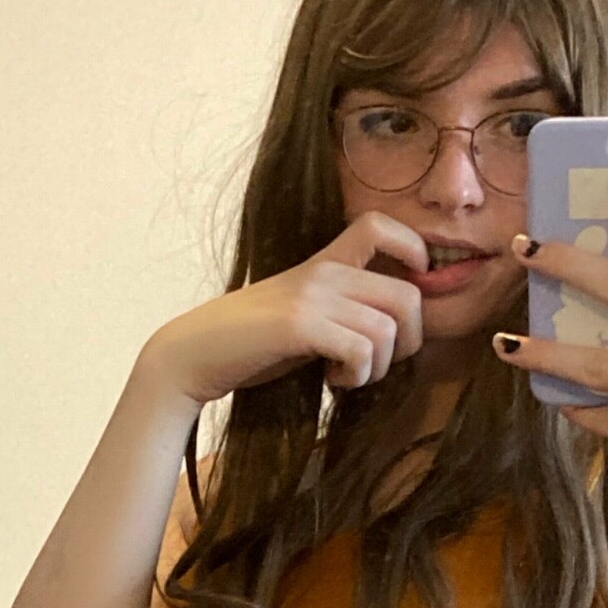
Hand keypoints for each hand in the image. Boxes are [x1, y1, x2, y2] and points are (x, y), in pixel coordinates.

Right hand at [139, 210, 428, 406]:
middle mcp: (324, 272)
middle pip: (408, 296)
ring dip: (376, 368)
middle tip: (375, 364)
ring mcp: (312, 296)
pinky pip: (361, 350)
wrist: (194, 354)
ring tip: (346, 377)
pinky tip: (333, 381)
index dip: (412, 249)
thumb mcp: (302, 318)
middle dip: (408, 341)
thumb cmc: (249, 345)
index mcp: (325, 264)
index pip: (381, 225)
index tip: (409, 288)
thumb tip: (391, 333)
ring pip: (387, 331)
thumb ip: (341, 313)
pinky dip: (356, 376)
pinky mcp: (300, 324)